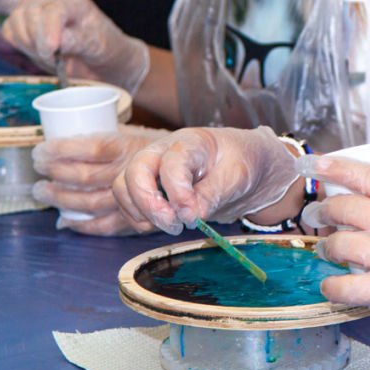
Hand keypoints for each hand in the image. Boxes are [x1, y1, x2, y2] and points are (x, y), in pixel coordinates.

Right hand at [2, 0, 149, 93]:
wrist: (97, 59)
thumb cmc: (101, 48)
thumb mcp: (96, 45)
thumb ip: (77, 41)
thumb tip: (56, 41)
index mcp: (73, 2)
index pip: (53, 10)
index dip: (48, 30)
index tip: (50, 50)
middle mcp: (52, 2)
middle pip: (29, 15)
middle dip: (38, 42)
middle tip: (55, 60)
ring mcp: (36, 12)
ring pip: (16, 21)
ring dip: (27, 44)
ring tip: (48, 56)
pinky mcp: (24, 25)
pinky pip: (9, 30)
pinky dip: (18, 43)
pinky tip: (36, 51)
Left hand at [33, 125, 162, 234]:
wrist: (207, 169)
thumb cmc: (172, 149)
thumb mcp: (143, 134)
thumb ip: (115, 135)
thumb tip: (72, 128)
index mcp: (131, 147)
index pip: (94, 147)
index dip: (64, 150)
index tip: (42, 148)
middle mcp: (130, 172)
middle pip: (86, 176)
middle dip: (56, 172)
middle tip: (37, 166)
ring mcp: (132, 198)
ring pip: (91, 202)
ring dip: (61, 198)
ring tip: (41, 191)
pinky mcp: (137, 218)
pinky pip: (106, 226)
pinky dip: (83, 226)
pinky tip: (66, 222)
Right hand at [113, 127, 303, 233]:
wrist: (245, 164)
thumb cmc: (242, 161)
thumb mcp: (237, 176)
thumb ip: (213, 193)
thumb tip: (190, 216)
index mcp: (189, 142)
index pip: (170, 164)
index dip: (177, 193)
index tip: (193, 216)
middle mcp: (163, 152)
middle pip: (134, 173)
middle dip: (148, 204)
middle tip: (174, 225)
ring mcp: (152, 169)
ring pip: (124, 188)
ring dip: (141, 213)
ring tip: (173, 226)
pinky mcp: (149, 187)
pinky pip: (129, 203)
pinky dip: (139, 218)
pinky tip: (164, 224)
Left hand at [300, 157, 369, 347]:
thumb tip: (360, 205)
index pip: (368, 176)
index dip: (335, 167)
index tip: (313, 164)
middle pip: (346, 207)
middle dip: (324, 210)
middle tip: (318, 216)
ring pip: (339, 243)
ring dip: (325, 247)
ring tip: (326, 250)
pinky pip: (344, 285)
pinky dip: (330, 286)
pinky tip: (331, 286)